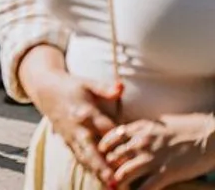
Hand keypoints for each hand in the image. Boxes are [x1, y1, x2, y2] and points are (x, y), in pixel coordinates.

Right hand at [28, 70, 122, 185]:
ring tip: (110, 186)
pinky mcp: (67, 141)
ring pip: (85, 158)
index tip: (135, 154)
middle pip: (92, 151)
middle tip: (115, 182)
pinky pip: (78, 157)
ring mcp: (71, 136)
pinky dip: (89, 168)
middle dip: (103, 167)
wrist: (45, 90)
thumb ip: (105, 88)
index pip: (106, 131)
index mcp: (85, 113)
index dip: (120, 143)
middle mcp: (78, 128)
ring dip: (97, 172)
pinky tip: (99, 179)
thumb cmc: (71, 86)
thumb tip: (121, 87)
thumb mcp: (87, 83)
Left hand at [98, 115, 214, 188]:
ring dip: (119, 182)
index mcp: (140, 128)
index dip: (105, 148)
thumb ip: (143, 129)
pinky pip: (145, 187)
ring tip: (117, 186)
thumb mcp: (159, 123)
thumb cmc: (187, 128)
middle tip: (108, 174)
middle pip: (114, 157)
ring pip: (124, 174)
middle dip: (110, 167)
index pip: (112, 138)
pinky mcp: (165, 173)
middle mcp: (141, 143)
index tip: (103, 154)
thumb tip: (133, 133)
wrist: (208, 136)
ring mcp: (152, 158)